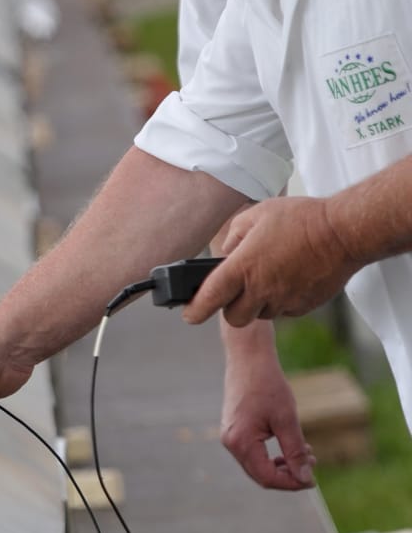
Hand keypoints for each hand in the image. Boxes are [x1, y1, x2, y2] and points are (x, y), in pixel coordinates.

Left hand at [183, 197, 361, 326]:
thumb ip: (234, 236)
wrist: (343, 232)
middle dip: (229, 308)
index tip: (189, 314)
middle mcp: (262, 289)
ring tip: (265, 276)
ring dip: (256, 303)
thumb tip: (227, 252)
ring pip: (260, 314)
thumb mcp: (255, 215)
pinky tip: (286, 278)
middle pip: (234, 318)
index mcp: (243, 267)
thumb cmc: (298, 218)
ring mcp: (284, 300)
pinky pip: (283, 310)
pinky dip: (279, 300)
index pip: (210, 298)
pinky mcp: (304, 306)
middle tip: (232, 292)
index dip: (195, 310)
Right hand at [221, 326, 314, 490]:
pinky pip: (252, 452)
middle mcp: (230, 442)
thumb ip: (295, 451)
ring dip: (280, 465)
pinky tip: (288, 445)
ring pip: (256, 464)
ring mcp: (230, 435)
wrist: (248, 358)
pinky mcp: (234, 428)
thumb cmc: (267, 385)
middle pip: (260, 474)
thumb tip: (305, 478)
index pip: (267, 477)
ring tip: (304, 453)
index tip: (313, 478)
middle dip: (287, 474)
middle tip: (311, 463)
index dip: (292, 482)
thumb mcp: (287, 420)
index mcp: (241, 442)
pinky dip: (271, 454)